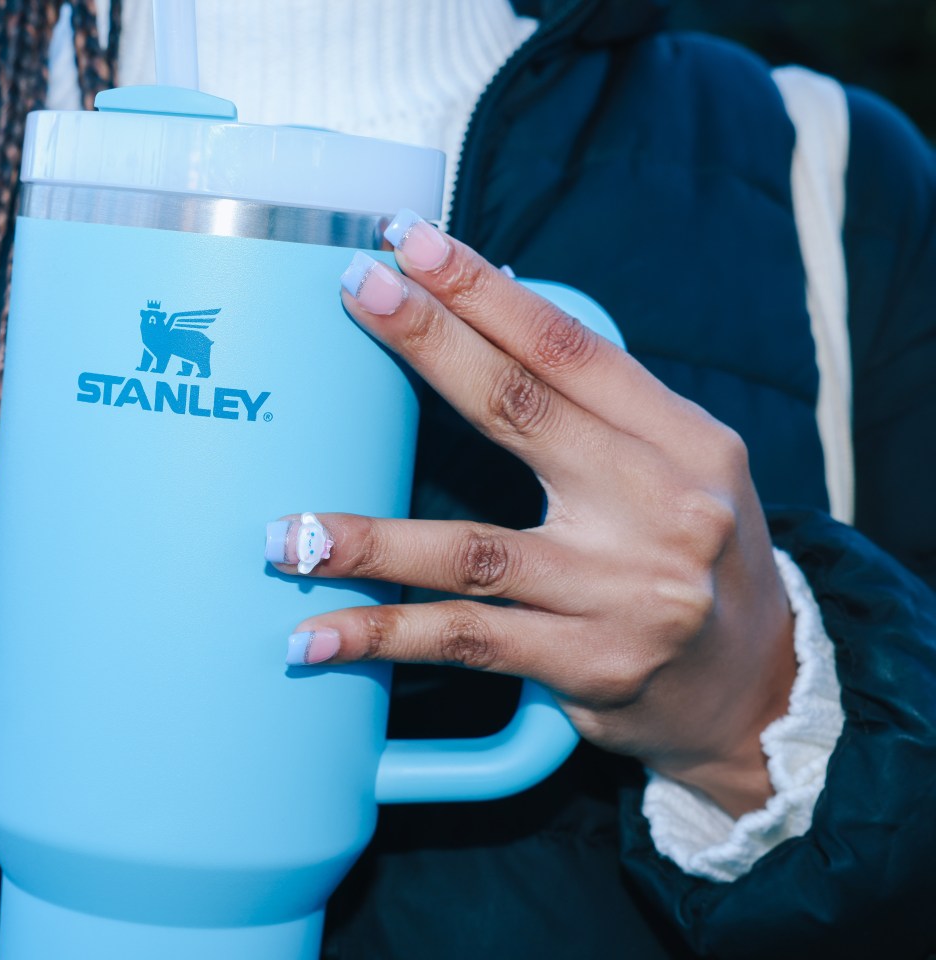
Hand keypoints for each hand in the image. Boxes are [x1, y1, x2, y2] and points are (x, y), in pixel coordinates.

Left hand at [268, 214, 796, 816]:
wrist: (757, 687)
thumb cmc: (688, 555)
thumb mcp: (673, 466)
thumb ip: (591, 406)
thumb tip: (484, 308)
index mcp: (682, 440)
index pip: (568, 347)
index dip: (483, 290)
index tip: (407, 243)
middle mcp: (663, 508)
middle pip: (519, 411)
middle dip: (426, 343)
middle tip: (351, 295)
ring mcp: (626, 593)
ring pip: (471, 551)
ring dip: (367, 541)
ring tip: (286, 534)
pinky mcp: (591, 666)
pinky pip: (465, 639)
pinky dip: (383, 636)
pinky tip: (315, 636)